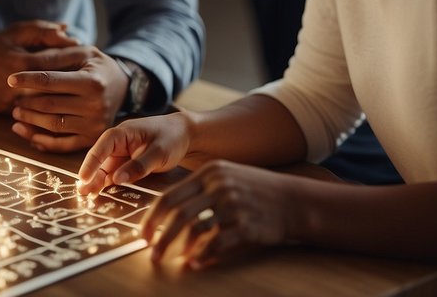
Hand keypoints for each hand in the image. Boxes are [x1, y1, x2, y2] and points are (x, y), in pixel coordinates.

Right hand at [0, 20, 78, 112]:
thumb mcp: (15, 32)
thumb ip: (42, 30)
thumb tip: (67, 30)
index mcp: (21, 61)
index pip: (56, 66)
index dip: (73, 65)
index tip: (86, 63)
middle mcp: (15, 84)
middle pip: (52, 90)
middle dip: (70, 88)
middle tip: (86, 86)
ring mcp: (8, 100)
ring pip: (41, 107)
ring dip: (59, 104)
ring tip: (76, 99)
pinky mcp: (3, 111)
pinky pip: (29, 116)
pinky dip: (43, 115)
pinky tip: (57, 111)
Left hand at [7, 47, 128, 151]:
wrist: (123, 86)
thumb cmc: (97, 66)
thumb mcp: (82, 52)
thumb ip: (56, 56)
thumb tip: (27, 61)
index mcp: (92, 81)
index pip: (51, 81)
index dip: (28, 80)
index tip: (10, 80)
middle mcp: (95, 105)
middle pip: (50, 105)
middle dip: (27, 102)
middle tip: (13, 99)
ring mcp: (95, 124)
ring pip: (53, 126)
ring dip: (31, 121)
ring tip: (16, 113)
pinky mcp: (92, 138)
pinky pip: (63, 145)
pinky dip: (43, 142)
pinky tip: (29, 134)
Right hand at [76, 112, 192, 193]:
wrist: (187, 135)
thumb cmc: (172, 137)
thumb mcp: (159, 151)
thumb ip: (139, 166)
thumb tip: (117, 179)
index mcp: (122, 134)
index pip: (101, 148)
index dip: (91, 163)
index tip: (83, 178)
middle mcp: (118, 144)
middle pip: (100, 160)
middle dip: (90, 175)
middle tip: (82, 193)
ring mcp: (123, 154)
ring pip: (106, 169)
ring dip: (97, 181)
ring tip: (87, 196)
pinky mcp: (128, 164)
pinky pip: (115, 174)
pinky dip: (108, 183)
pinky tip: (101, 194)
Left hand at [141, 160, 294, 269]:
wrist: (293, 200)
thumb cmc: (254, 191)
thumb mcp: (226, 179)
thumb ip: (199, 191)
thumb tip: (168, 214)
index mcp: (209, 173)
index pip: (170, 196)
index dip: (152, 218)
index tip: (143, 234)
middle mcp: (219, 186)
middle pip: (178, 214)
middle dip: (160, 236)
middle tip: (151, 252)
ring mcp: (233, 204)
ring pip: (195, 229)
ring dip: (178, 247)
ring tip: (171, 260)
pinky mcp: (246, 224)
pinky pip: (218, 242)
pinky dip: (203, 255)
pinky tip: (195, 263)